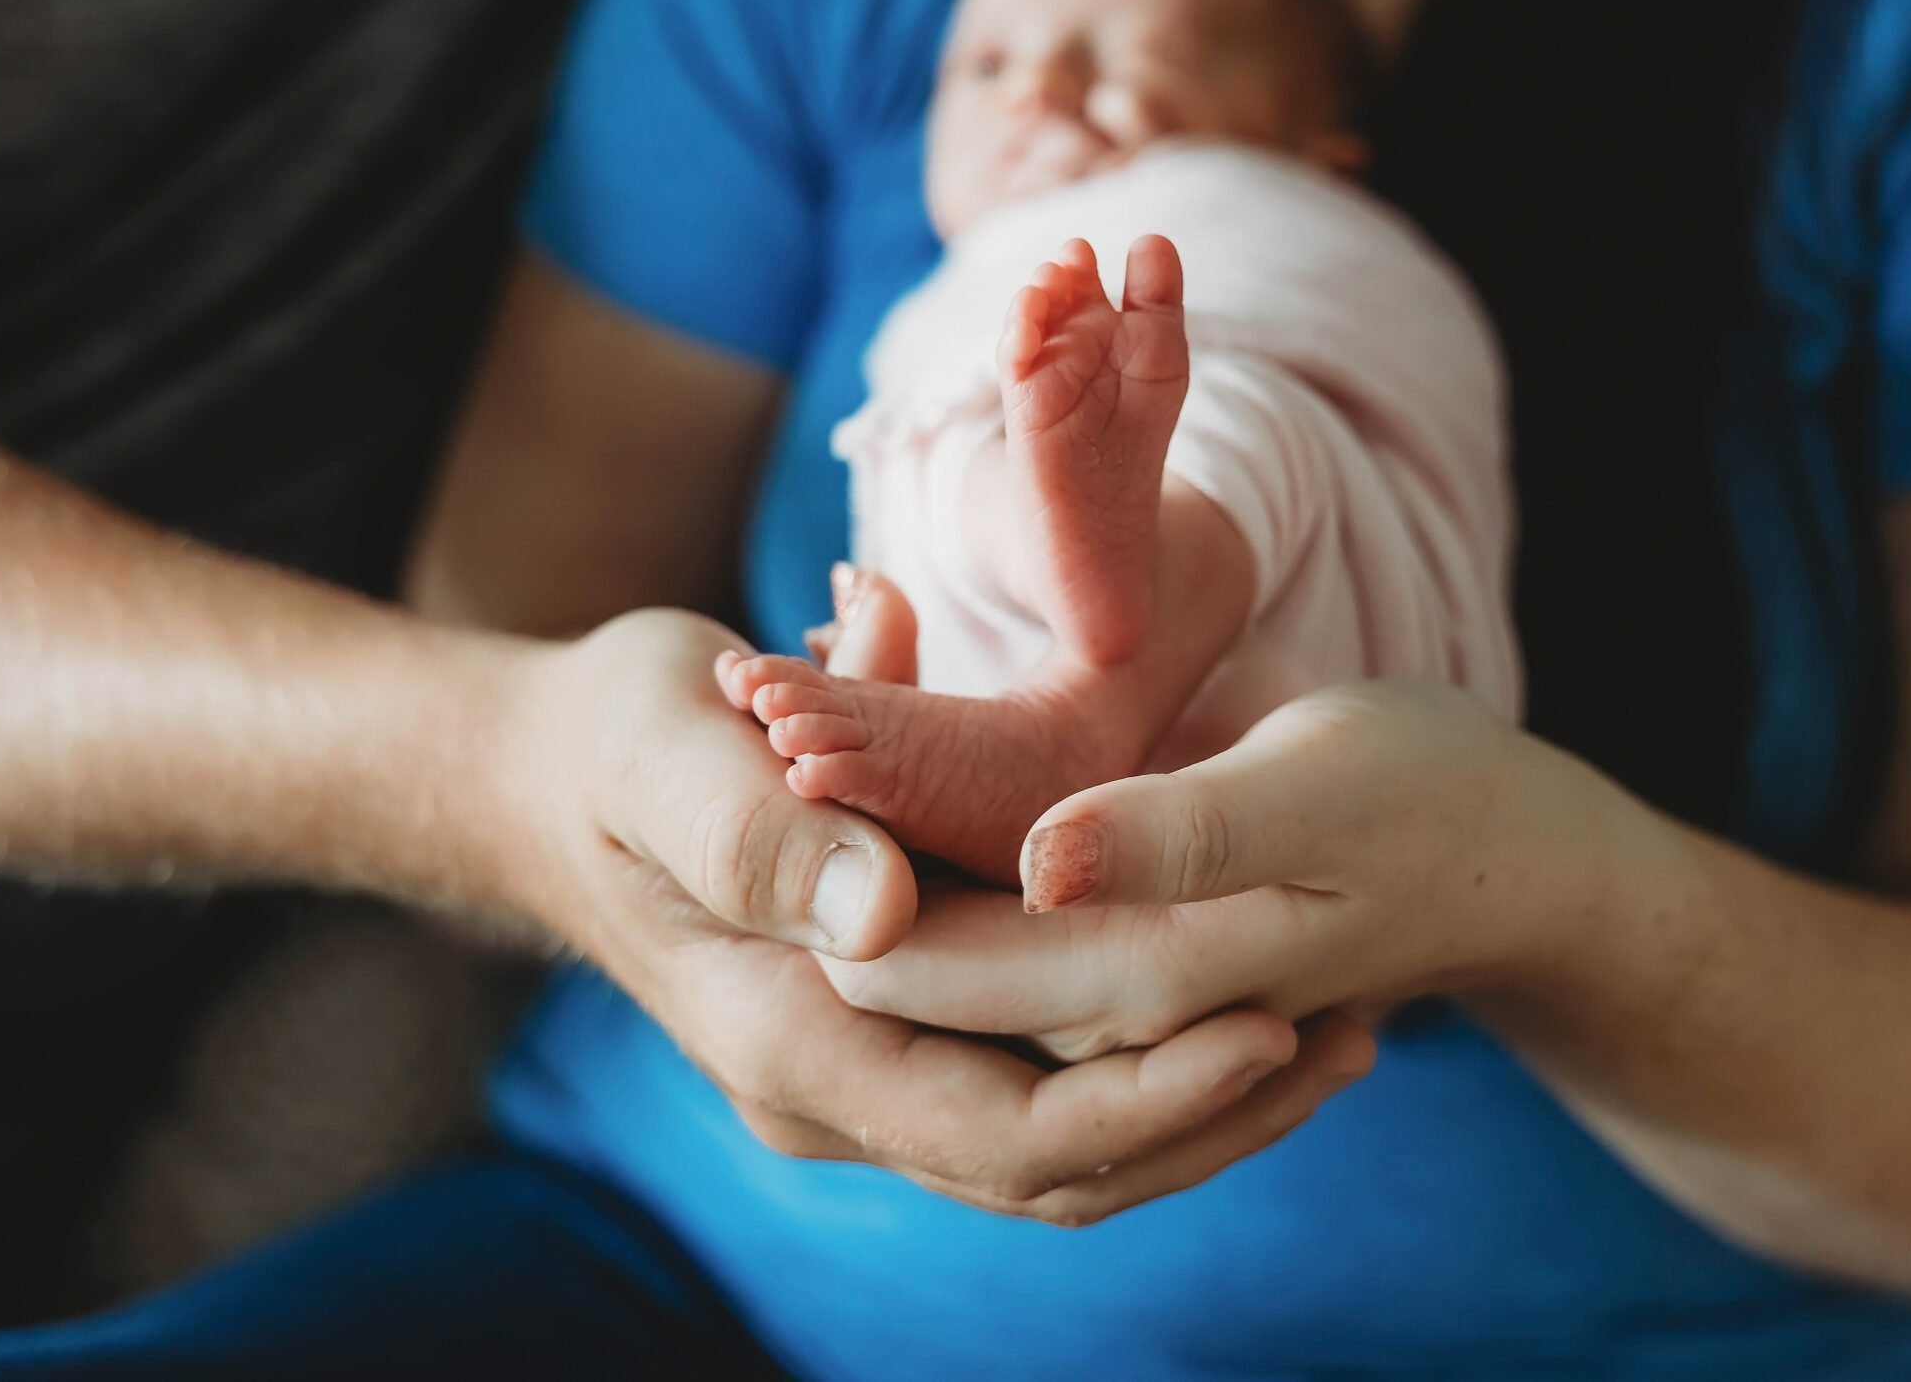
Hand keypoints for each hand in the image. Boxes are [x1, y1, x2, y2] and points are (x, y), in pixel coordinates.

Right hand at [488, 604, 1374, 1221]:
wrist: (550, 777)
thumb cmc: (606, 742)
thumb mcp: (661, 748)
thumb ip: (756, 830)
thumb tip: (881, 918)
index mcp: (787, 1042)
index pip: (997, 1130)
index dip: (1146, 1096)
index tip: (1275, 1017)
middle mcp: (838, 1092)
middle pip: (1057, 1168)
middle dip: (1213, 1110)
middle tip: (1360, 1026)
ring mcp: (871, 1076)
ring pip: (1066, 1146)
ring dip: (1201, 1096)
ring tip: (1347, 1022)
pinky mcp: (903, 1035)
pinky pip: (1046, 1086)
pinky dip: (1149, 1056)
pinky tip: (1249, 990)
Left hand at [823, 681, 1590, 1062]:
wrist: (1502, 854)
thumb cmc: (1416, 796)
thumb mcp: (1313, 787)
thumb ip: (1179, 835)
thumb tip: (1038, 863)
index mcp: (1140, 984)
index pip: (914, 973)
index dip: (828, 864)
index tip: (766, 722)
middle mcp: (1101, 1025)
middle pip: (902, 966)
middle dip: (822, 846)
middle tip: (761, 685)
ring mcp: (1104, 1006)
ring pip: (933, 948)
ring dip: (861, 840)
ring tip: (795, 690)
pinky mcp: (1112, 968)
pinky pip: (981, 929)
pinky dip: (920, 846)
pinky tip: (879, 741)